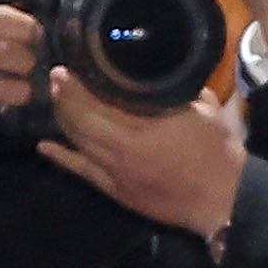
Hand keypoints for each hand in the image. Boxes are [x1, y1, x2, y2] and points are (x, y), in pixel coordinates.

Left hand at [43, 81, 245, 242]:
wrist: (222, 199)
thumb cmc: (218, 152)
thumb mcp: (203, 108)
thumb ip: (177, 88)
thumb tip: (162, 69)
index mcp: (145, 126)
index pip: (98, 102)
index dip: (77, 85)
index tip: (66, 68)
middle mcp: (124, 148)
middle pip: (81, 120)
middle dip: (64, 97)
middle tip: (55, 78)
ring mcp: (116, 172)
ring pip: (77, 142)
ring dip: (62, 120)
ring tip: (54, 100)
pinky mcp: (115, 190)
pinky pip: (81, 170)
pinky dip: (61, 156)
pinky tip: (45, 145)